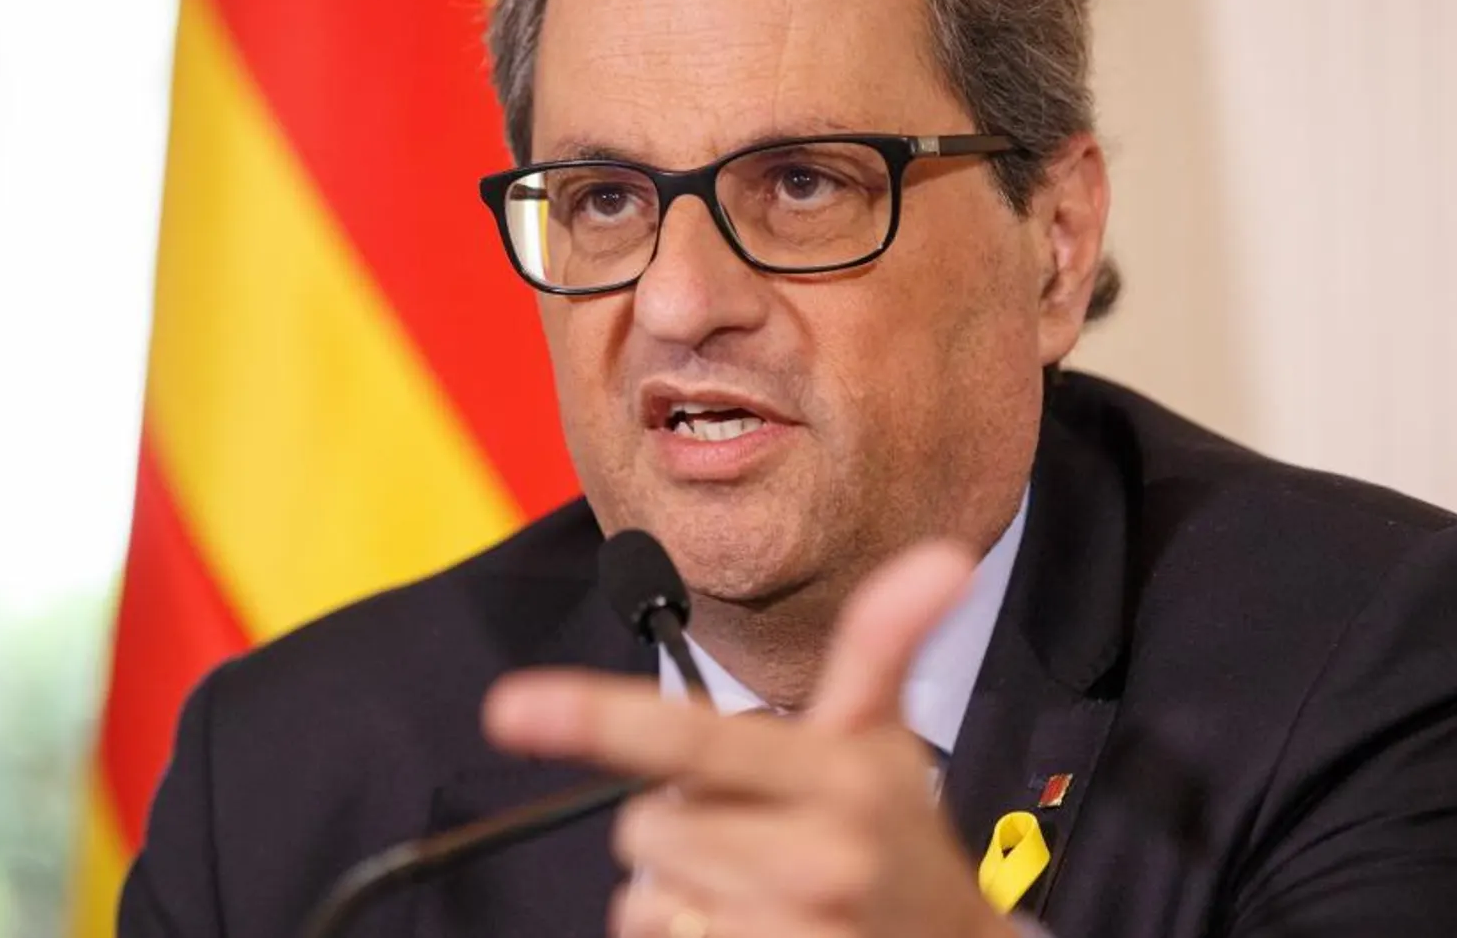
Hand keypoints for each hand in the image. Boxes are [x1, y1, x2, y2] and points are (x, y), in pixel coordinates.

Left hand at [481, 542, 1019, 937]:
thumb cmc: (897, 838)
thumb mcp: (884, 736)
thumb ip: (884, 640)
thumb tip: (943, 556)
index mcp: (838, 778)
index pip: (696, 740)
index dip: (598, 718)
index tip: (512, 707)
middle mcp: (816, 858)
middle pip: (647, 827)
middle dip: (682, 826)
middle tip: (756, 831)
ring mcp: (789, 930)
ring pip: (646, 898)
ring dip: (680, 892)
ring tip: (757, 889)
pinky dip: (684, 936)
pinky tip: (746, 928)